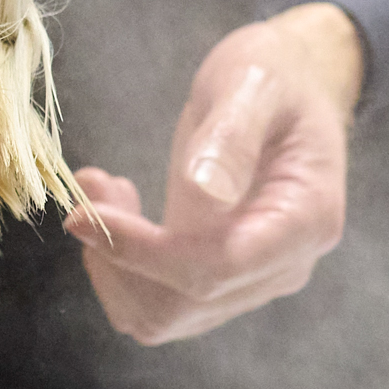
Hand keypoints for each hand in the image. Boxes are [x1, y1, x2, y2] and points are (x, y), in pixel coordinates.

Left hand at [63, 3, 363, 343]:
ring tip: (101, 190)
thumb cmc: (275, 74)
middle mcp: (282, 266)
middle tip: (92, 188)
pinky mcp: (217, 273)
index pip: (217, 268)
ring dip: (111, 264)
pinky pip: (156, 300)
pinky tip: (116, 209)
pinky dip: (118, 265)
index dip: (144, 253)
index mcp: (303, 221)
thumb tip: (205, 195)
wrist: (293, 82)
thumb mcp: (253, 83)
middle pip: (183, 306)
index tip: (85, 214)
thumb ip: (231, 138)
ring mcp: (251, 277)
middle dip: (118, 258)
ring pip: (161, 315)